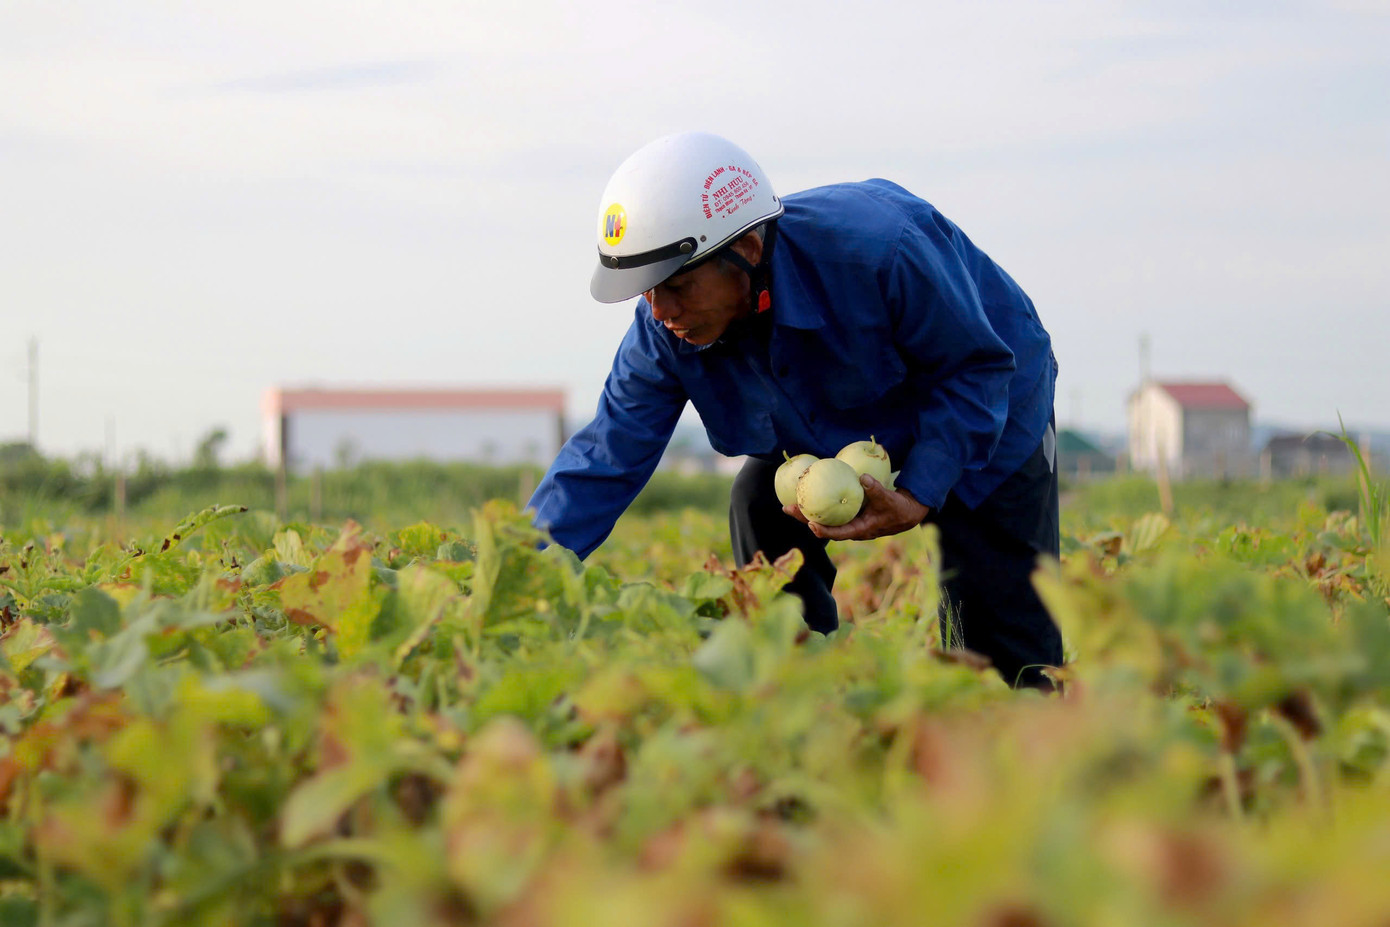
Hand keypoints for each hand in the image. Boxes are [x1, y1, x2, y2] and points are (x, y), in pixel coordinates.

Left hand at [783, 474, 930, 540]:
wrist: (905, 512)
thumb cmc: (897, 508)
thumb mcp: (889, 499)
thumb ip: (876, 490)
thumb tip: (863, 477)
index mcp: (859, 530)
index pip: (838, 533)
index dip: (824, 531)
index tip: (810, 524)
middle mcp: (849, 528)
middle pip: (823, 526)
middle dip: (804, 519)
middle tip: (787, 508)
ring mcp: (847, 522)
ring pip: (823, 520)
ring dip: (806, 513)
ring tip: (789, 504)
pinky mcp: (847, 515)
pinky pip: (828, 511)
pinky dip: (817, 504)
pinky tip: (807, 494)